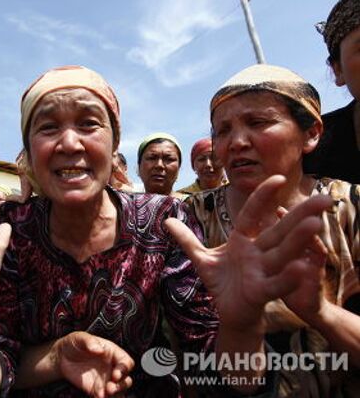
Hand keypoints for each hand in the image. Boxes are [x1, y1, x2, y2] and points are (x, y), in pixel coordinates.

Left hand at [52, 332, 133, 397]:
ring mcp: (105, 379)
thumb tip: (99, 349)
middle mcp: (111, 367)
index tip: (115, 374)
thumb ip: (90, 342)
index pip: (126, 362)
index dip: (124, 369)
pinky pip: (105, 397)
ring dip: (116, 394)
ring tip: (106, 394)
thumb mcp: (80, 337)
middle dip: (121, 385)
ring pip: (118, 390)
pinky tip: (98, 396)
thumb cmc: (73, 343)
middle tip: (110, 388)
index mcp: (112, 352)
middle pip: (125, 379)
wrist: (61, 357)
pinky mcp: (96, 389)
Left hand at [165, 175, 331, 332]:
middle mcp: (258, 253)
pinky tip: (300, 268)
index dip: (263, 197)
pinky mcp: (262, 292)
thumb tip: (167, 221)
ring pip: (281, 253)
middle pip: (280, 230)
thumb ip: (187, 239)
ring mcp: (262, 271)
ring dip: (297, 239)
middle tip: (324, 199)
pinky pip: (275, 283)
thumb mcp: (202, 258)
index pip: (253, 214)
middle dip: (300, 214)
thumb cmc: (222, 283)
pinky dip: (286, 277)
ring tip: (315, 224)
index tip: (277, 178)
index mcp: (244, 240)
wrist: (229, 312)